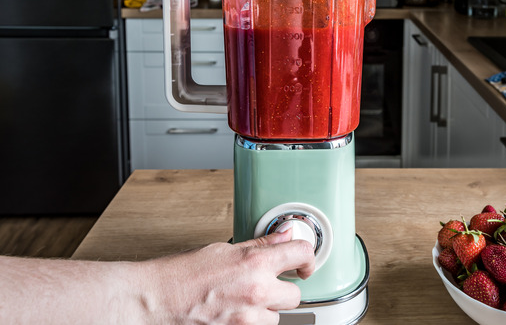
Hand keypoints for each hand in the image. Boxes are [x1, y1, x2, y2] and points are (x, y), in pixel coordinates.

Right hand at [143, 229, 314, 324]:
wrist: (152, 302)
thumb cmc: (179, 275)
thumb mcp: (222, 250)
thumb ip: (259, 245)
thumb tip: (284, 236)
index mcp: (254, 263)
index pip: (301, 253)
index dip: (306, 257)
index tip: (303, 263)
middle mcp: (257, 291)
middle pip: (295, 295)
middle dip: (281, 290)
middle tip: (263, 285)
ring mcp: (249, 319)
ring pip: (277, 317)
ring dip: (265, 311)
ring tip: (239, 301)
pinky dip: (250, 323)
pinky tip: (232, 314)